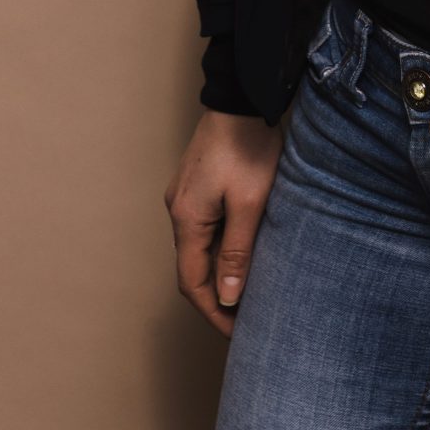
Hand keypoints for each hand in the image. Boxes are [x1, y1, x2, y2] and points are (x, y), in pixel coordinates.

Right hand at [164, 109, 283, 336]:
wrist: (243, 97)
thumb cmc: (250, 147)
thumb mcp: (251, 203)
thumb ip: (237, 251)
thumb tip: (226, 297)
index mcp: (187, 219)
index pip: (192, 282)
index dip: (214, 312)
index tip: (237, 333)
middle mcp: (178, 209)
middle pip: (192, 267)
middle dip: (216, 297)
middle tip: (246, 317)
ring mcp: (185, 195)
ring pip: (198, 247)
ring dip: (220, 271)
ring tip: (249, 289)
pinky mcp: (197, 184)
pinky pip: (204, 227)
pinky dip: (220, 247)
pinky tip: (243, 251)